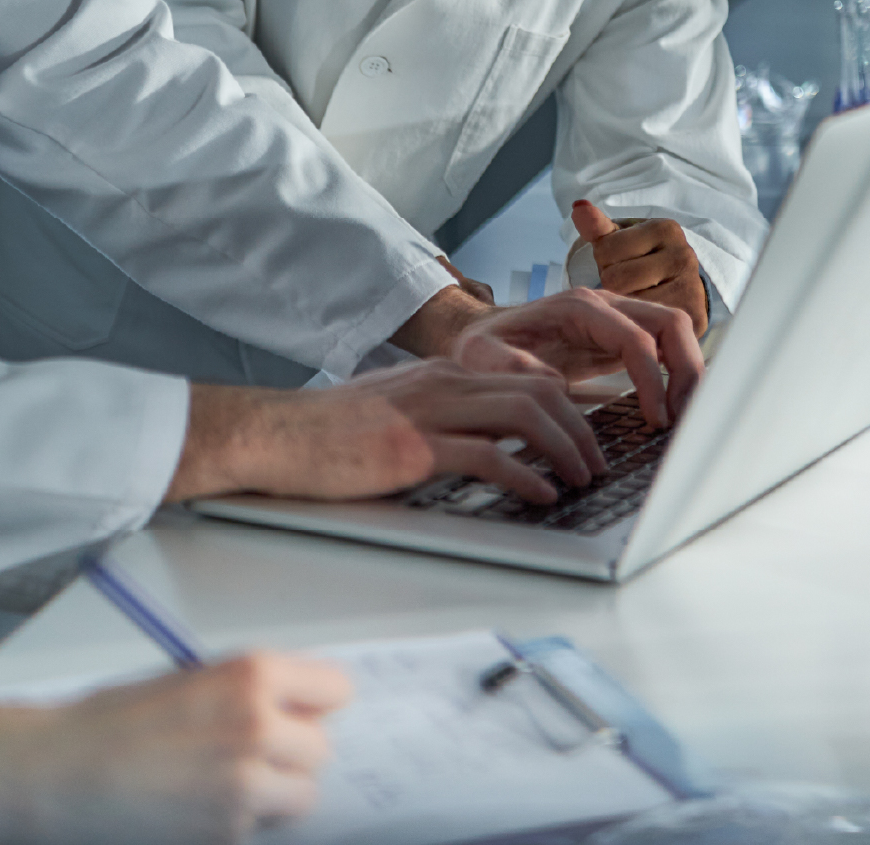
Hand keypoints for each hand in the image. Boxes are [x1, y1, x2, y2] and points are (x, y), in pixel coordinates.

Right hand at [0, 652, 350, 844]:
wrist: (54, 776)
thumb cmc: (103, 725)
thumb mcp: (181, 682)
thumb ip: (240, 694)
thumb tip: (285, 712)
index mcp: (249, 677)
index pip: (333, 689)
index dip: (311, 704)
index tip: (299, 711)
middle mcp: (258, 729)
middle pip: (319, 749)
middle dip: (289, 754)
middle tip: (246, 752)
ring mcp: (247, 789)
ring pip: (299, 797)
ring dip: (271, 794)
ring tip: (217, 785)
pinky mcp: (229, 836)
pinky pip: (257, 830)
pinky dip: (236, 824)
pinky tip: (191, 809)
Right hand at [169, 362, 601, 504]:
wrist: (271, 433)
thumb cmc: (325, 432)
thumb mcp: (393, 410)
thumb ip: (439, 417)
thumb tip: (483, 445)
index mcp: (441, 374)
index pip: (526, 376)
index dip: (570, 405)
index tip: (589, 436)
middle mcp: (441, 383)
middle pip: (539, 390)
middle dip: (582, 427)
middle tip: (598, 462)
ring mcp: (427, 412)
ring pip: (524, 415)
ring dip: (565, 449)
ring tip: (581, 479)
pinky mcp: (411, 447)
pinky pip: (486, 456)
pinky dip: (524, 476)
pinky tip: (541, 495)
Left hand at [440, 284, 702, 428]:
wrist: (482, 339)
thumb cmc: (481, 347)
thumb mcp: (480, 356)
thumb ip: (509, 366)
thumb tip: (552, 384)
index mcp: (578, 307)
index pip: (636, 337)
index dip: (652, 379)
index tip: (655, 420)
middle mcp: (605, 305)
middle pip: (672, 323)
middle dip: (686, 371)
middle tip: (683, 420)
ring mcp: (617, 319)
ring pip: (676, 333)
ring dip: (688, 373)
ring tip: (683, 419)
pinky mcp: (621, 339)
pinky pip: (664, 349)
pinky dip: (677, 376)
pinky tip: (672, 412)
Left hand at [569, 200, 711, 332]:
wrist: (679, 284)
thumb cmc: (641, 257)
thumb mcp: (618, 238)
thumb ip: (597, 226)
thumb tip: (579, 208)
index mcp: (665, 228)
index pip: (606, 250)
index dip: (604, 260)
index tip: (621, 260)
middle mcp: (684, 256)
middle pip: (615, 280)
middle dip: (612, 282)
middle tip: (627, 281)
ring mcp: (692, 288)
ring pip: (629, 305)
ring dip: (625, 305)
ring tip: (637, 295)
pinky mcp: (695, 318)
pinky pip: (647, 326)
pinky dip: (640, 323)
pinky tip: (645, 314)